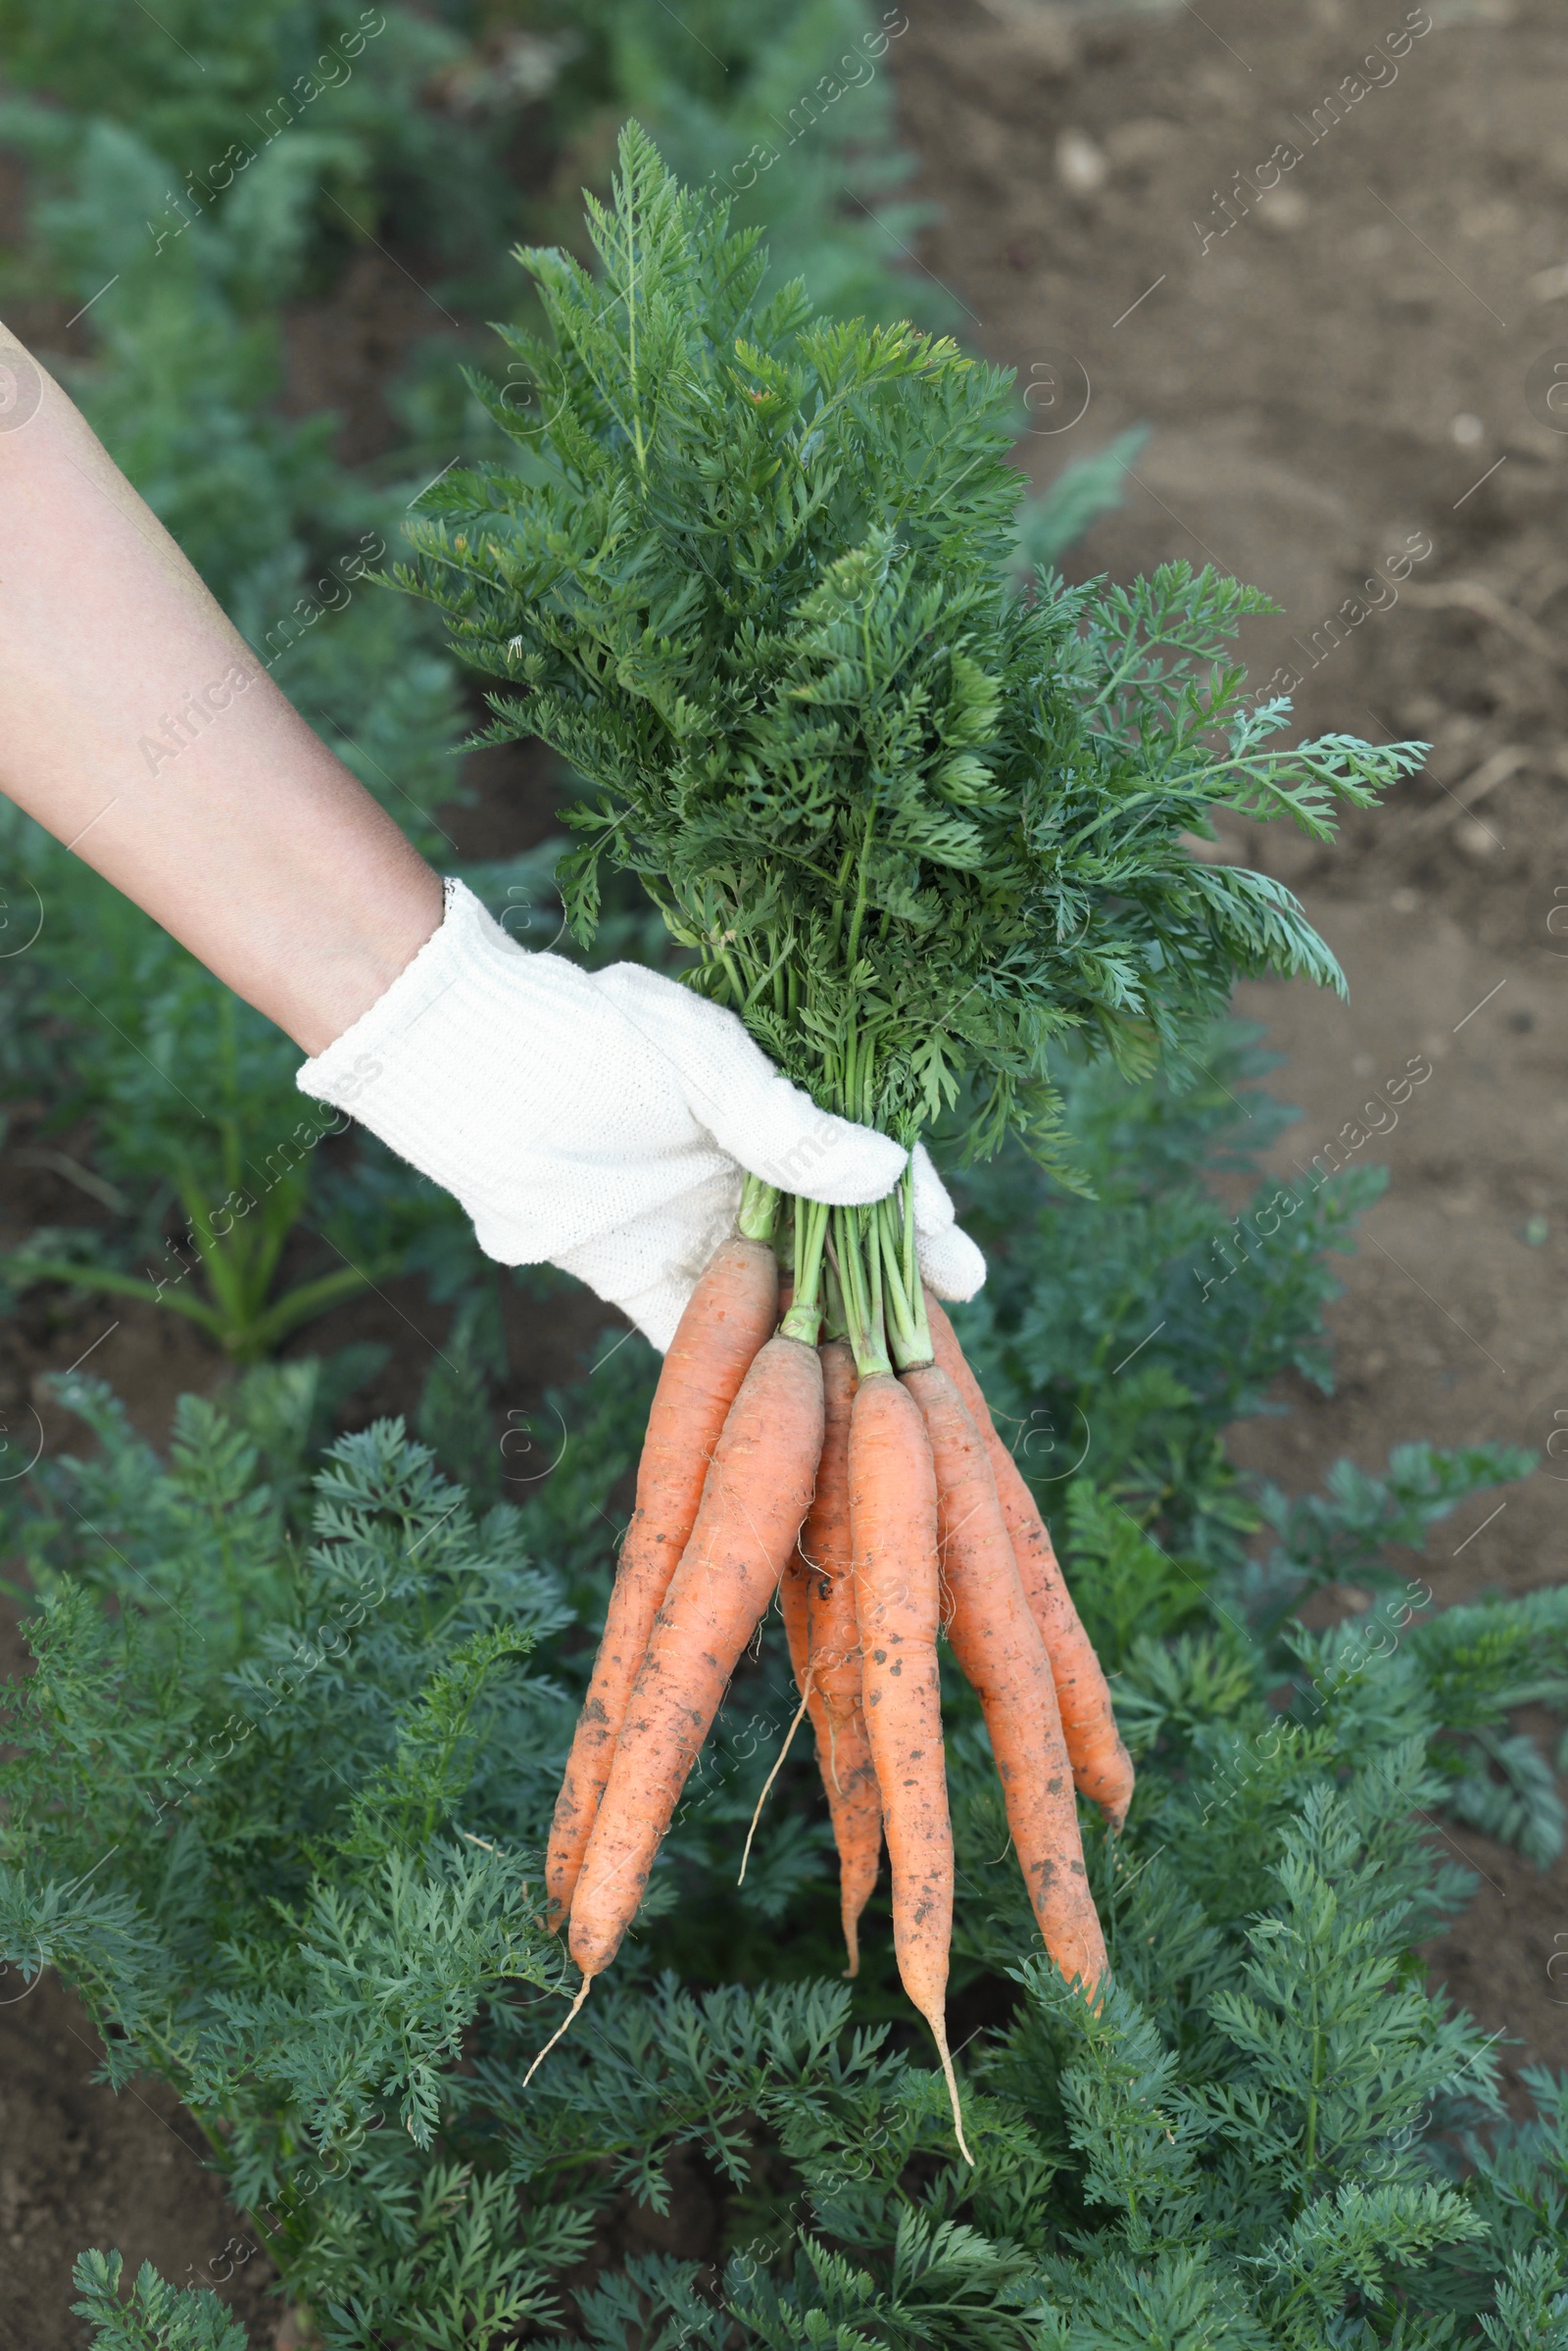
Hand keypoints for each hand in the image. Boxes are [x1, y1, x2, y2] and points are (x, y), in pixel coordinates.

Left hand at [297, 880, 984, 1348]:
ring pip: (775, 1294)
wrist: (465, 1072)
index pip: (862, 1164)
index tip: (961, 1265)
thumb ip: (785, 1126)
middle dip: (890, 1289)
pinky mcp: (634, 1274)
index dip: (914, 1215)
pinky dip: (738, 1369)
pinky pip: (698, 1331)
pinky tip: (785, 1409)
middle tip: (946, 1340)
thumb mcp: (700, 1064)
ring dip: (823, 1340)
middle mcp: (735, 1170)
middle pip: (833, 1241)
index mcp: (763, 1106)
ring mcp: (688, 1224)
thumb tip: (883, 1172)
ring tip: (883, 1387)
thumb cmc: (590, 1037)